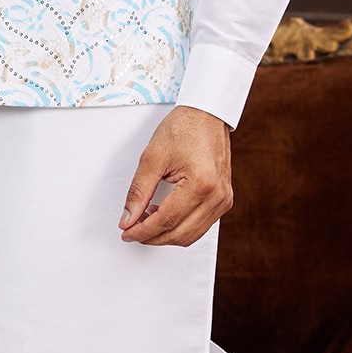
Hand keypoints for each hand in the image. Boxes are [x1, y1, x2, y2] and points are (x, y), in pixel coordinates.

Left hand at [119, 106, 231, 246]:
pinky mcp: (224, 200)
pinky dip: (180, 227)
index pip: (166, 220)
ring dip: (166, 235)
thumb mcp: (151, 158)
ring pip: (191, 236)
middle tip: (131, 230)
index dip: (143, 231)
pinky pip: (200, 226)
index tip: (126, 232)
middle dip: (152, 237)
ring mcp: (224, 200)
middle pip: (180, 234)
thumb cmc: (183, 129)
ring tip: (145, 221)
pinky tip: (163, 216)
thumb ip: (138, 193)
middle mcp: (217, 196)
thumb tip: (128, 220)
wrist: (206, 115)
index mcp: (201, 184)